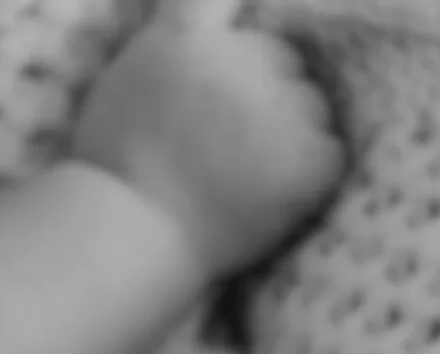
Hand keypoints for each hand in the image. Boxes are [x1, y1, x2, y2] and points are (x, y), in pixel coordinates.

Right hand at [72, 0, 346, 279]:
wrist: (125, 242)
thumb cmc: (111, 175)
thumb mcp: (122, 84)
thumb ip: (168, 43)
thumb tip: (200, 28)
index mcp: (187, 38)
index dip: (236, 26)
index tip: (241, 39)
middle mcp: (239, 61)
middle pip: (281, 59)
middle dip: (265, 92)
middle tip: (227, 146)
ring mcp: (279, 107)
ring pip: (310, 106)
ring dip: (289, 133)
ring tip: (242, 179)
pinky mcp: (309, 157)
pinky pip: (328, 152)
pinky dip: (307, 175)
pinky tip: (267, 199)